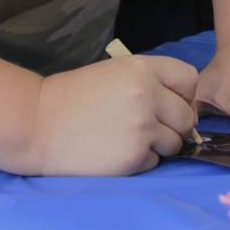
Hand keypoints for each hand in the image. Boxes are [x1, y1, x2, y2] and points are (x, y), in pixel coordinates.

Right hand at [30, 54, 198, 174]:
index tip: (170, 103)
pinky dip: (141, 160)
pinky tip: (116, 151)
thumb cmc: (75, 95)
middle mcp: (148, 94)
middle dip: (175, 126)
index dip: (183, 94)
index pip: (190, 78)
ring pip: (175, 143)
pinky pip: (155, 162)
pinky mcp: (134, 156)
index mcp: (143, 68)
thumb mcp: (115, 72)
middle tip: (151, 128)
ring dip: (159, 145)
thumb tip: (181, 106)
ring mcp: (143, 127)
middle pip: (187, 116)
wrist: (39, 122)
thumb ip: (149, 83)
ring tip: (129, 138)